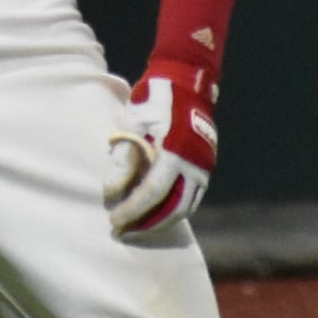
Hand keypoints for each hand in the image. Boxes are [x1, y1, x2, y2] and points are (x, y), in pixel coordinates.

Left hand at [105, 62, 218, 235]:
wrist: (185, 85)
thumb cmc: (152, 104)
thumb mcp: (132, 125)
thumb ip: (123, 159)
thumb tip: (111, 191)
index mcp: (174, 154)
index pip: (151, 193)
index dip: (132, 210)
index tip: (113, 220)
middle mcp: (194, 165)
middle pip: (172, 208)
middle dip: (147, 224)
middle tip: (123, 232)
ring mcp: (203, 167)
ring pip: (185, 207)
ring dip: (161, 221)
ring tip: (138, 228)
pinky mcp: (205, 167)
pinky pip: (192, 198)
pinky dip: (175, 210)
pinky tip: (157, 214)